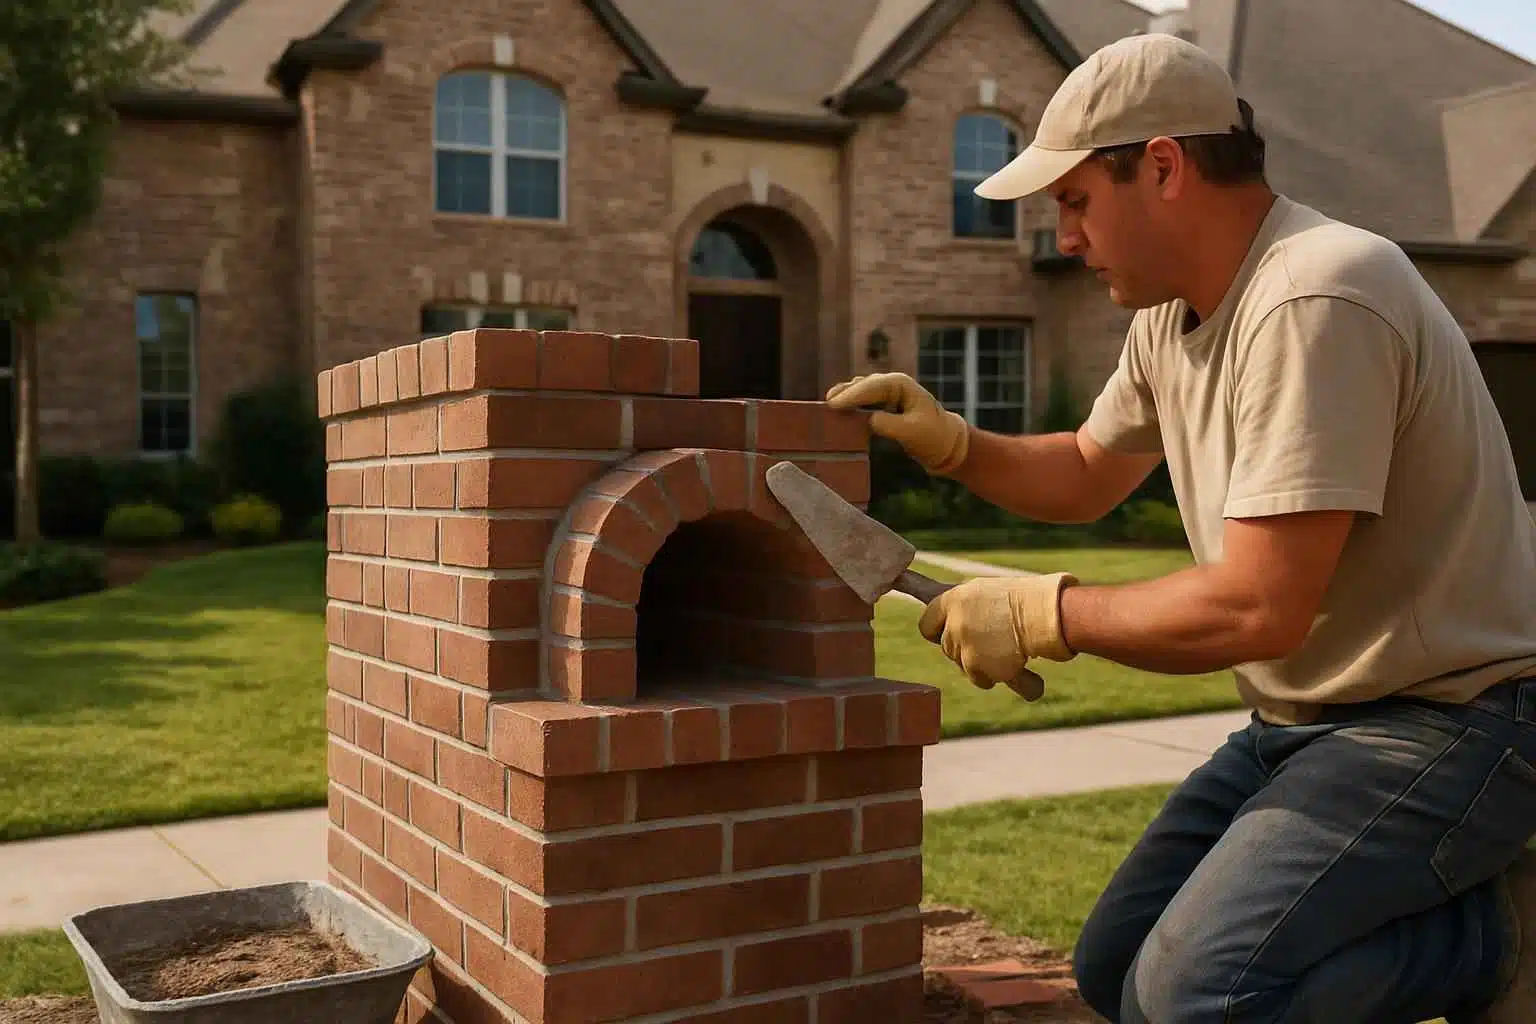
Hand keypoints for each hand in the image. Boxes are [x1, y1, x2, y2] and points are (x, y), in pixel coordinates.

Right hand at [825, 373, 969, 474]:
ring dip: (847, 395)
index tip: (834, 404)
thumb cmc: (932, 437)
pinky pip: (864, 400)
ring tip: (829, 402)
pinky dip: (852, 403)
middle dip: (845, 392)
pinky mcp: (886, 404)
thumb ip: (888, 425)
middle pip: (864, 385)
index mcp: (902, 385)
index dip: (852, 395)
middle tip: (827, 403)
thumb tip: (869, 419)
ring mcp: (889, 393)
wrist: (946, 444)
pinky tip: (840, 408)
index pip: (872, 387)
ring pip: (862, 390)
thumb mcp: (911, 433)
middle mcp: (894, 384)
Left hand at [918, 573, 1078, 692]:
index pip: (927, 623)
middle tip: (993, 639)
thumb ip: (961, 605)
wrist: (1046, 615)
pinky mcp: (977, 668)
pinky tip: (1014, 661)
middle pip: (947, 648)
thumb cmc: (1024, 600)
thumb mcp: (986, 592)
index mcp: (953, 599)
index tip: (948, 634)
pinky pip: (981, 679)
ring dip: (982, 663)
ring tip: (1007, 647)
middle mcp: (953, 623)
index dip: (938, 631)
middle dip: (965, 649)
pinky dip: (998, 675)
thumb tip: (914, 584)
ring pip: (964, 666)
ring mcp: (964, 646)